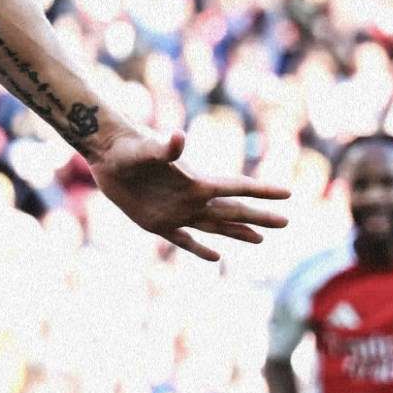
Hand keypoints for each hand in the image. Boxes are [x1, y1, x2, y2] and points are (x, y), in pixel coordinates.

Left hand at [89, 129, 289, 260]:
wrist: (106, 154)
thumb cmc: (128, 148)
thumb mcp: (146, 150)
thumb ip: (164, 148)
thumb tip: (178, 136)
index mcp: (195, 182)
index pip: (236, 187)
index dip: (261, 190)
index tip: (286, 193)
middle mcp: (191, 198)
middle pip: (232, 210)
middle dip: (259, 216)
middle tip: (286, 221)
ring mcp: (176, 212)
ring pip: (215, 226)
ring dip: (237, 232)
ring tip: (261, 239)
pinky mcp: (156, 222)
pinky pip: (183, 240)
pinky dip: (199, 249)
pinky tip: (215, 256)